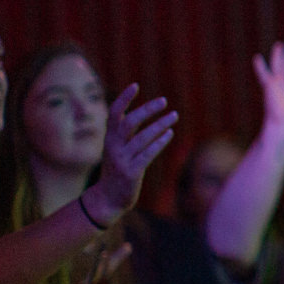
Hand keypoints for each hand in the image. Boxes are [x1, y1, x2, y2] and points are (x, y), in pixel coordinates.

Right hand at [85, 85, 178, 220]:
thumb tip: (141, 113)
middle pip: (129, 122)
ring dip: (159, 125)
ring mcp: (122, 160)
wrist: (108, 198)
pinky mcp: (131, 172)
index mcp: (109, 138)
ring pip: (142, 138)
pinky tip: (170, 134)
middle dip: (147, 110)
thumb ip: (125, 133)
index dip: (123, 99)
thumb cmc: (117, 169)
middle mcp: (113, 147)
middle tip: (164, 101)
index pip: (114, 114)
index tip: (135, 85)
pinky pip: (147, 154)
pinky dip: (159, 142)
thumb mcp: (117, 149)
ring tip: (174, 115)